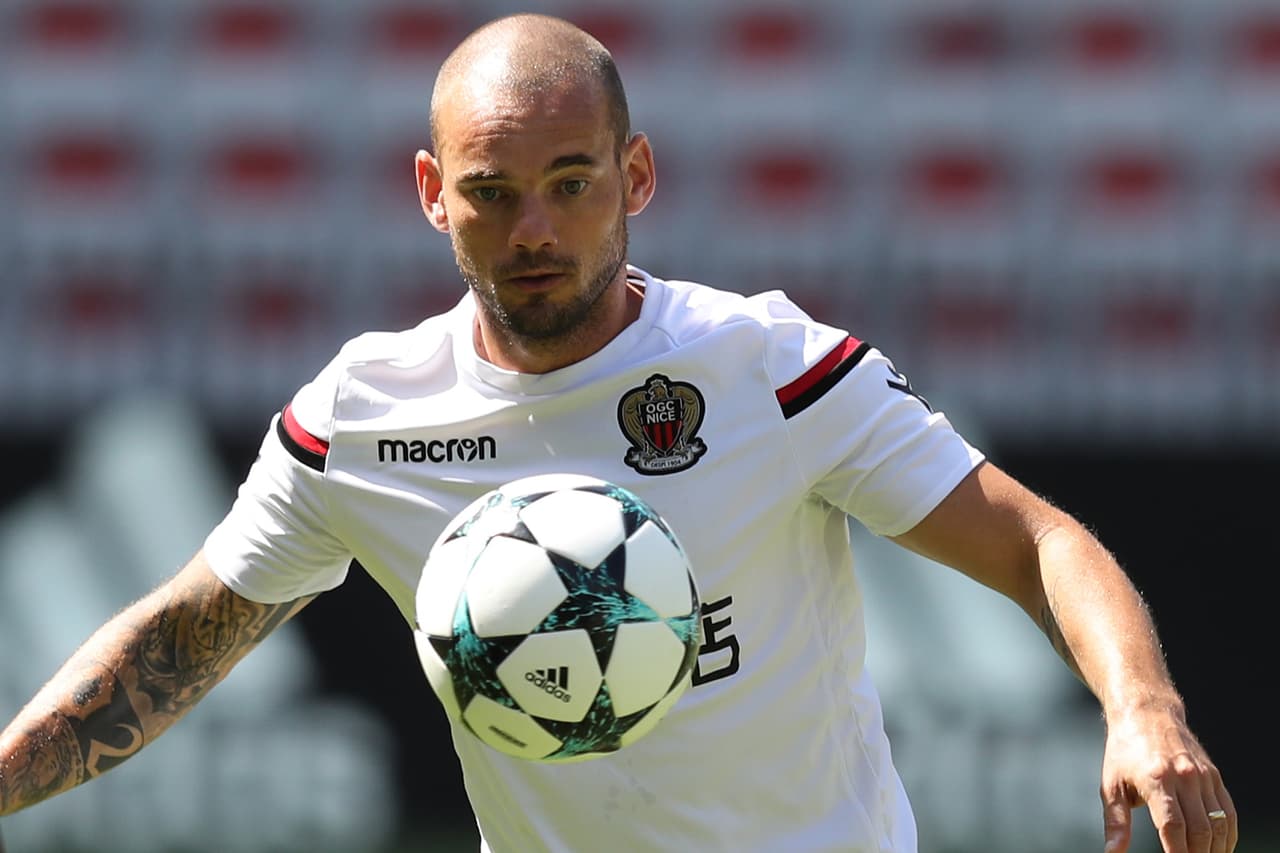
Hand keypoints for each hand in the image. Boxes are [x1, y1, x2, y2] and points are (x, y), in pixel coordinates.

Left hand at [1100, 707, 1235, 852]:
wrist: (1147, 713)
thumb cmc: (1123, 751)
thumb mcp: (1111, 784)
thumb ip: (1115, 822)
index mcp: (1156, 779)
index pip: (1173, 827)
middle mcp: (1184, 776)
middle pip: (1200, 830)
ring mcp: (1203, 776)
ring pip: (1218, 823)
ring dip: (1215, 849)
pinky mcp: (1214, 775)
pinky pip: (1228, 811)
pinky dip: (1227, 834)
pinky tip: (1219, 848)